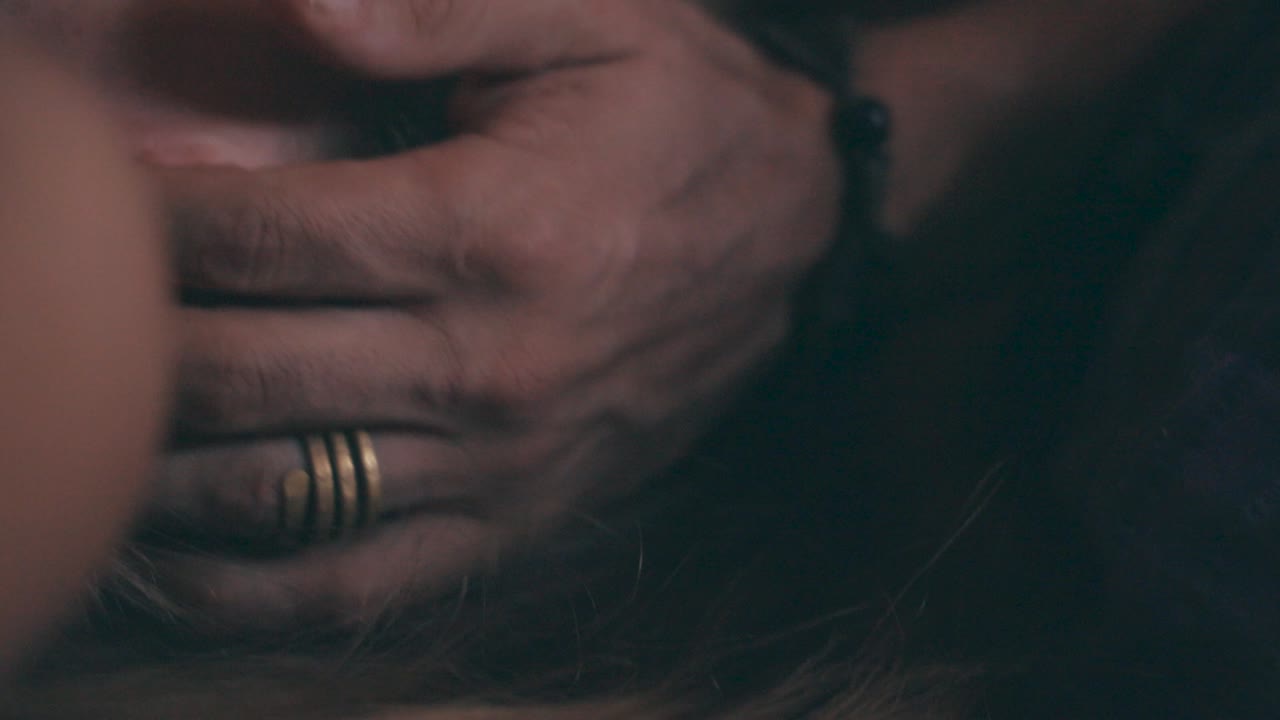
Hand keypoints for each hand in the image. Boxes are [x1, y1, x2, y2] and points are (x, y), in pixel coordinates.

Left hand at [142, 0, 840, 628]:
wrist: (800, 226)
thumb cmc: (684, 112)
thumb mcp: (586, 14)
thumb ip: (434, 3)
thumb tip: (291, 8)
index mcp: (494, 231)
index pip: (255, 239)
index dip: (148, 221)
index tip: (104, 201)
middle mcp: (492, 367)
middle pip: (240, 375)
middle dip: (133, 342)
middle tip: (84, 312)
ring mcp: (507, 462)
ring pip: (280, 496)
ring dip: (159, 471)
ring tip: (97, 433)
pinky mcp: (525, 517)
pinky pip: (362, 583)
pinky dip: (249, 590)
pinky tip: (177, 558)